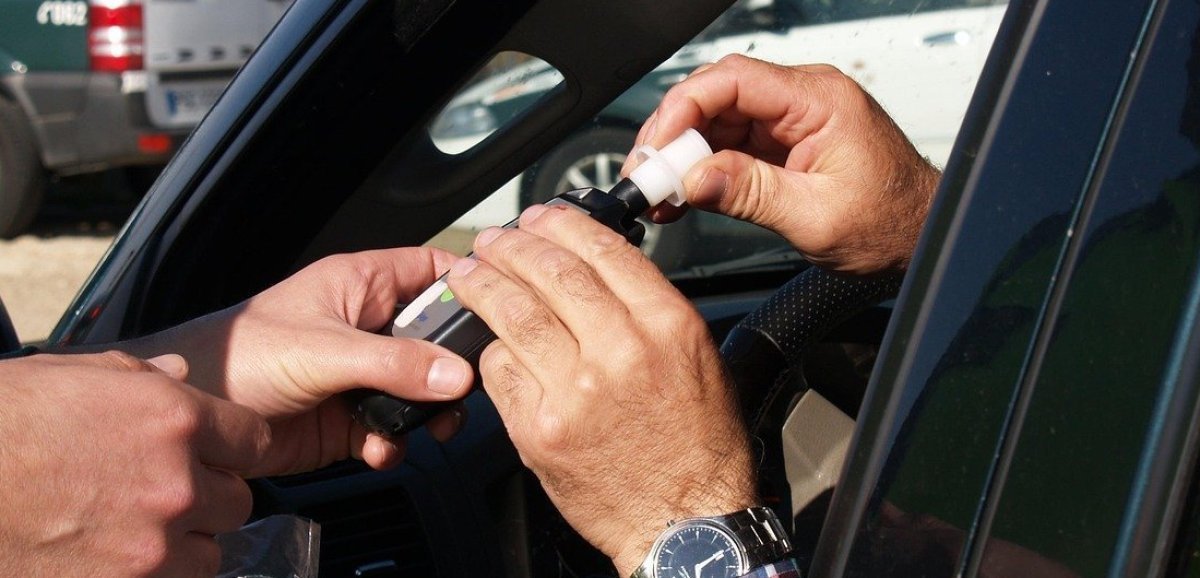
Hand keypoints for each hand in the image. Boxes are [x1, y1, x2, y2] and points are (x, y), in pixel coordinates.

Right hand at [0, 351, 268, 576]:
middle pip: (237, 501)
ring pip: (208, 554)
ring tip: (133, 530)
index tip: (216, 453)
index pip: (254, 440)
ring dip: (183, 544)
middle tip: (164, 493)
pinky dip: (150, 575)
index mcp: (173, 418)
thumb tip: (179, 374)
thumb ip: (139, 377)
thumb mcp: (67, 375)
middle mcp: (176, 482)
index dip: (235, 448)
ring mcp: (151, 545)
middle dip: (208, 497)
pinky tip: (109, 558)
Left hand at [121, 248, 473, 475]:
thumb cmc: (239, 355)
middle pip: (435, 338)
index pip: (430, 270)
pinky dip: (394, 443)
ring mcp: (359, 374)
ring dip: (428, 413)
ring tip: (428, 428)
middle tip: (464, 390)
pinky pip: (392, 429)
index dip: (466, 285)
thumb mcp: (325, 350)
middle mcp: (367, 326)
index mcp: (362, 285)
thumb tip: (456, 375)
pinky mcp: (348, 418)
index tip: (497, 310)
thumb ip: (394, 363)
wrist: (194, 419)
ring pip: (420, 389)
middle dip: (454, 368)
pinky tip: (378, 448)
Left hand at [446, 205, 757, 575]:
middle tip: (494, 240)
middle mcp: (621, 350)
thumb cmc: (698, 447)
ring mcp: (576, 391)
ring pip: (513, 314)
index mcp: (667, 325)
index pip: (601, 250)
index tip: (541, 217)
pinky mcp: (541, 429)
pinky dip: (490, 352)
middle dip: (511, 246)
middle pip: (550, 272)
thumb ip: (650, 310)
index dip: (560, 225)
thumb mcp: (699, 359)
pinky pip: (500, 372)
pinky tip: (486, 342)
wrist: (686, 522)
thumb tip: (599, 268)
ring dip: (483, 285)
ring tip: (468, 274)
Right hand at [628, 54, 940, 273]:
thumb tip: (694, 179)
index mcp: (819, 101)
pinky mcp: (783, 144)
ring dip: (683, 154)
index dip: (684, 108)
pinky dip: (702, 168)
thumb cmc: (891, 222)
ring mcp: (792, 121)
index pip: (734, 80)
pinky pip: (730, 144)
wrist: (920, 236)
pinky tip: (682, 193)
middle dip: (674, 133)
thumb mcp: (815, 216)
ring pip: (718, 120)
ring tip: (658, 191)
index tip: (658, 147)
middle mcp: (804, 100)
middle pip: (718, 96)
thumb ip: (751, 194)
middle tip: (647, 174)